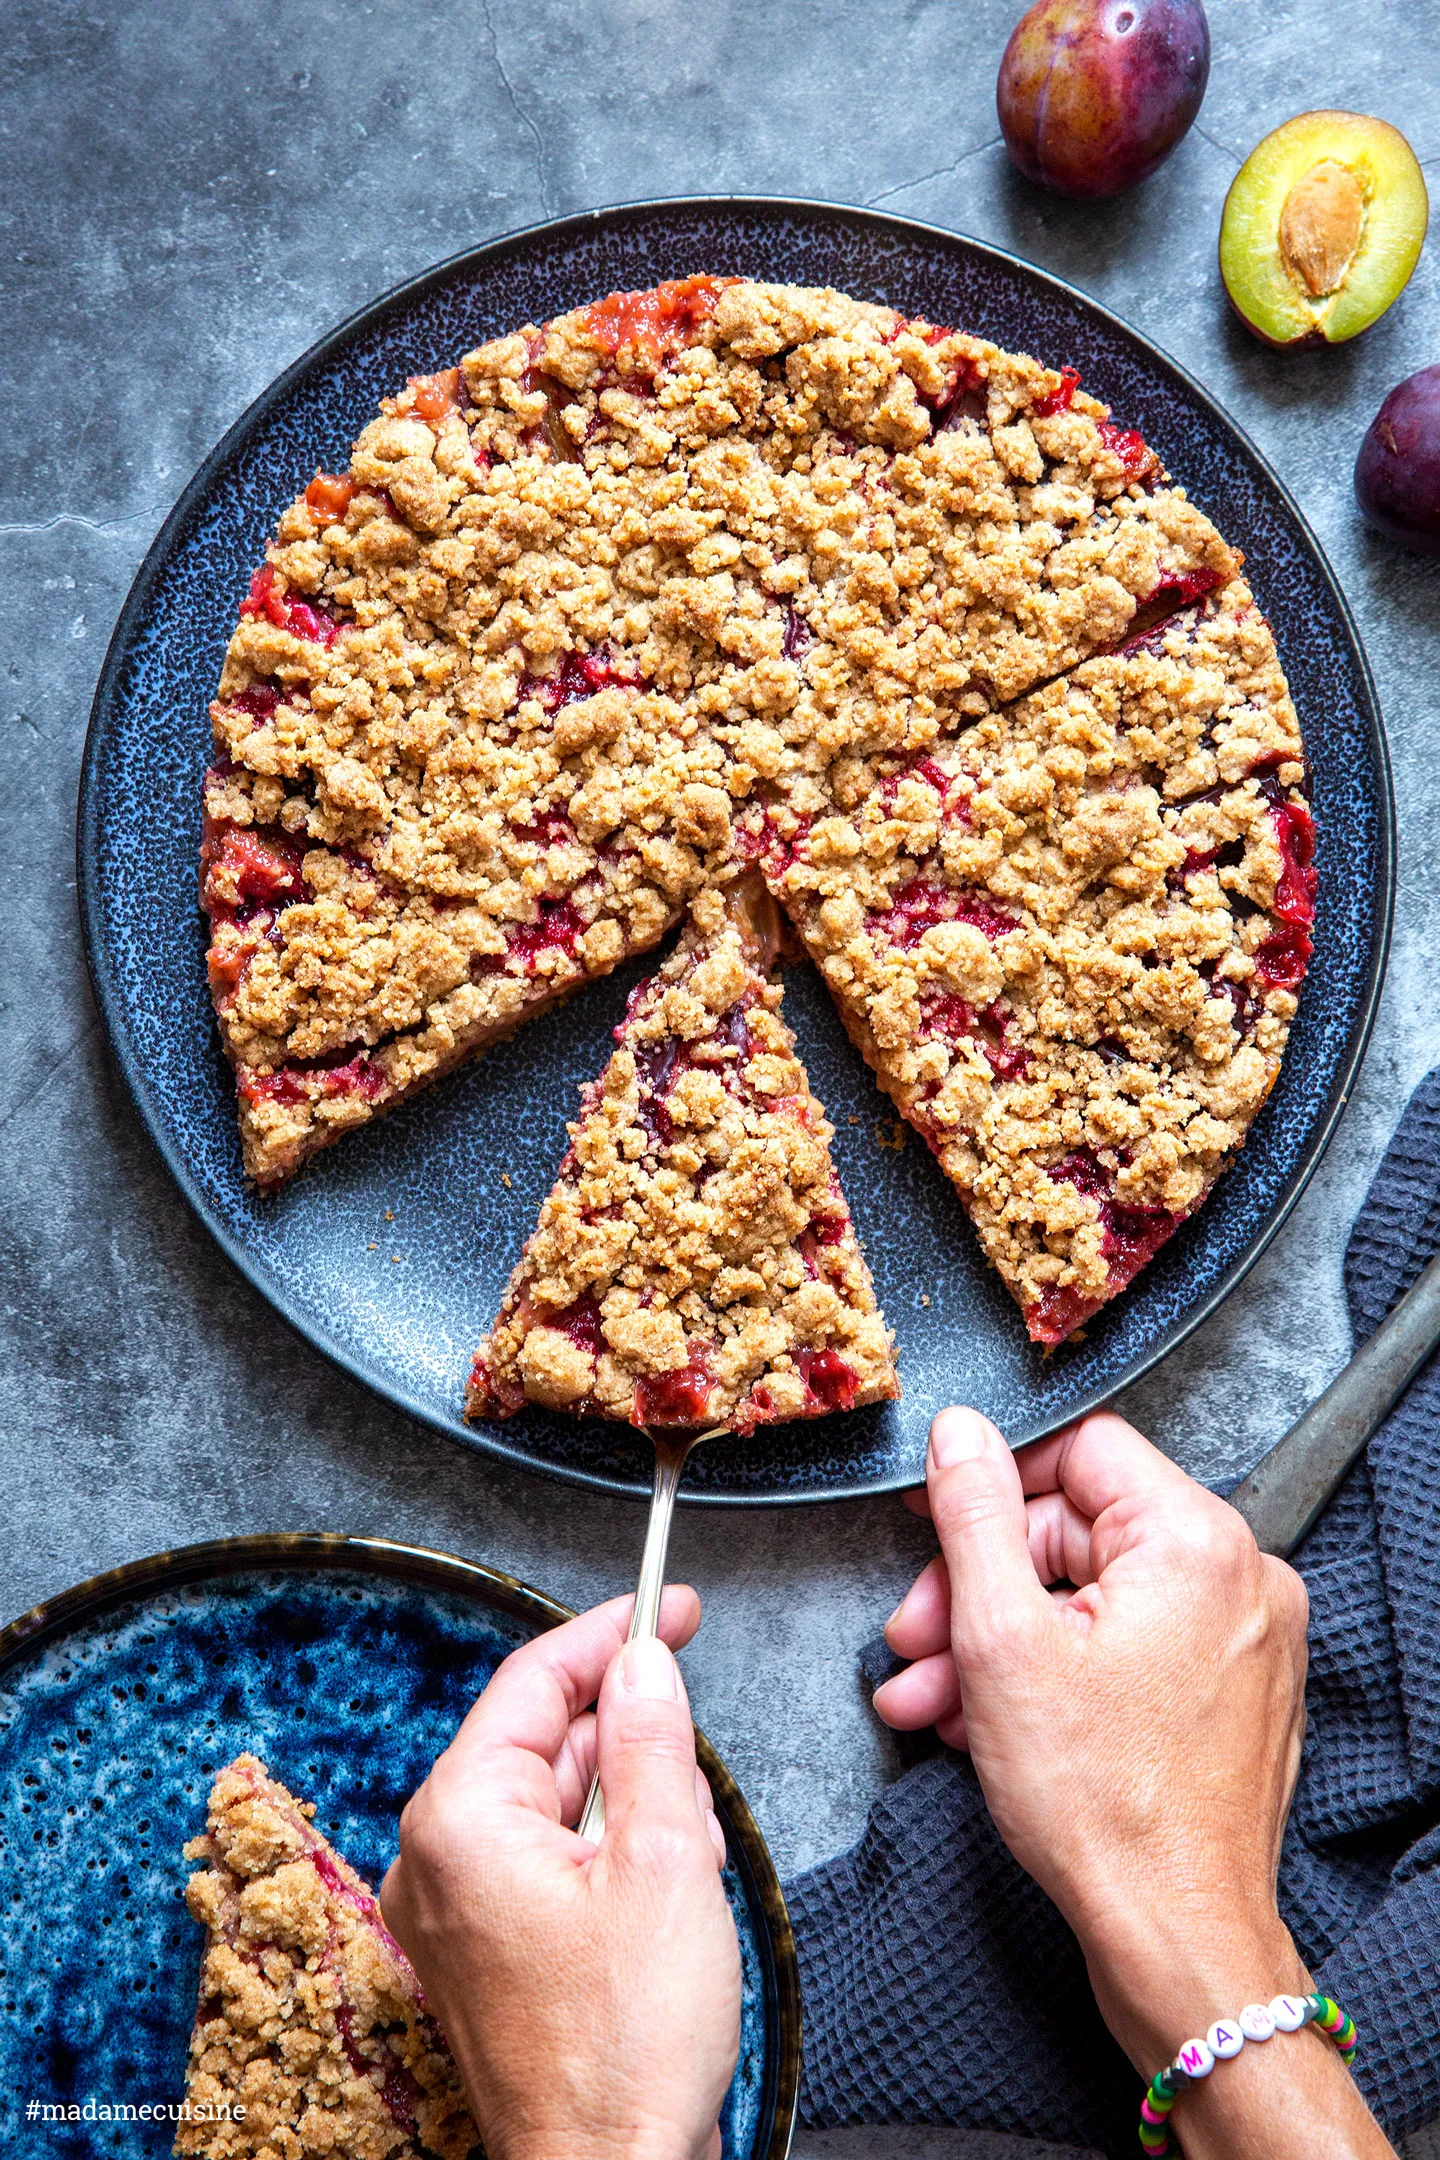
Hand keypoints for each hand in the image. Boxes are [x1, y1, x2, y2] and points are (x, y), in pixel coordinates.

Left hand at [381, 1589, 740, 2159]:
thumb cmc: (625, 2052)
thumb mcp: (665, 1862)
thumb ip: (653, 1740)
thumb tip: (644, 1661)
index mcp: (461, 1820)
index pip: (535, 1681)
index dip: (612, 1633)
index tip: (671, 1606)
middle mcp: (439, 1858)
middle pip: (550, 1743)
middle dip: (637, 1755)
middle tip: (692, 1801)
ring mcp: (457, 1909)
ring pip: (563, 1803)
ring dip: (637, 1817)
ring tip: (681, 1880)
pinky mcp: (487, 1950)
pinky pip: (556, 1861)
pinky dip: (617, 1861)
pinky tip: (662, 1906)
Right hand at [874, 1407, 1393, 2159]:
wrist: (1176, 1942)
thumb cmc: (1103, 1807)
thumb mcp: (1002, 1639)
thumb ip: (975, 1516)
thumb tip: (960, 1431)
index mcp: (1196, 1541)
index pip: (1080, 1451)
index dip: (990, 1482)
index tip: (931, 1518)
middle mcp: (1238, 1577)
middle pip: (1078, 1533)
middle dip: (977, 1589)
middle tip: (912, 1638)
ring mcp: (1240, 1640)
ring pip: (1091, 1600)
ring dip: (998, 1643)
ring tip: (928, 1698)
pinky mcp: (1228, 1695)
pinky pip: (1125, 1649)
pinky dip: (1053, 1675)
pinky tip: (981, 1722)